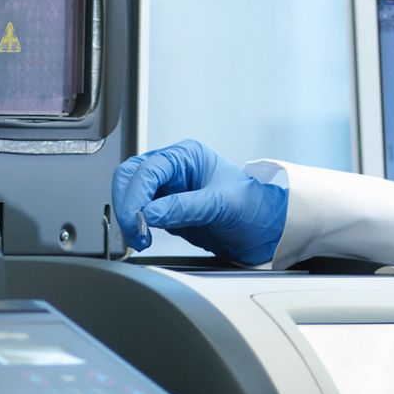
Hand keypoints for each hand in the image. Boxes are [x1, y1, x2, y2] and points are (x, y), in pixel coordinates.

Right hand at [111, 139, 288, 264]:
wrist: (266, 228)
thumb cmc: (253, 206)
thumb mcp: (221, 204)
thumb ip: (184, 207)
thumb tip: (150, 213)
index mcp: (186, 156)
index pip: (147, 169)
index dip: (136, 194)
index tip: (136, 218)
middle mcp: (174, 169)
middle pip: (131, 177)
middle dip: (127, 204)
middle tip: (133, 230)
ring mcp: (168, 189)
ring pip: (131, 195)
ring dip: (128, 216)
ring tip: (139, 237)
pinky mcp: (166, 210)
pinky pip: (139, 213)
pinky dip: (135, 226)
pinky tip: (143, 238)